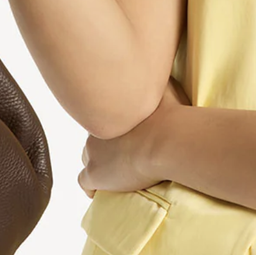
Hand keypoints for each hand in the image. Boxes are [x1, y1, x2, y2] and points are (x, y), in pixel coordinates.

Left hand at [77, 76, 190, 198]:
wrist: (165, 140)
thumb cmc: (170, 114)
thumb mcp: (163, 86)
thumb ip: (156, 77)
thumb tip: (157, 62)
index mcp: (109, 111)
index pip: (103, 119)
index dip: (114, 129)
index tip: (128, 135)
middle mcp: (96, 130)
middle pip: (94, 140)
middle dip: (106, 147)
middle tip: (126, 155)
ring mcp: (93, 153)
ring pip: (89, 160)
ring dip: (101, 166)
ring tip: (118, 174)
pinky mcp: (95, 174)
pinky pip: (85, 183)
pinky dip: (92, 188)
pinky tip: (102, 192)